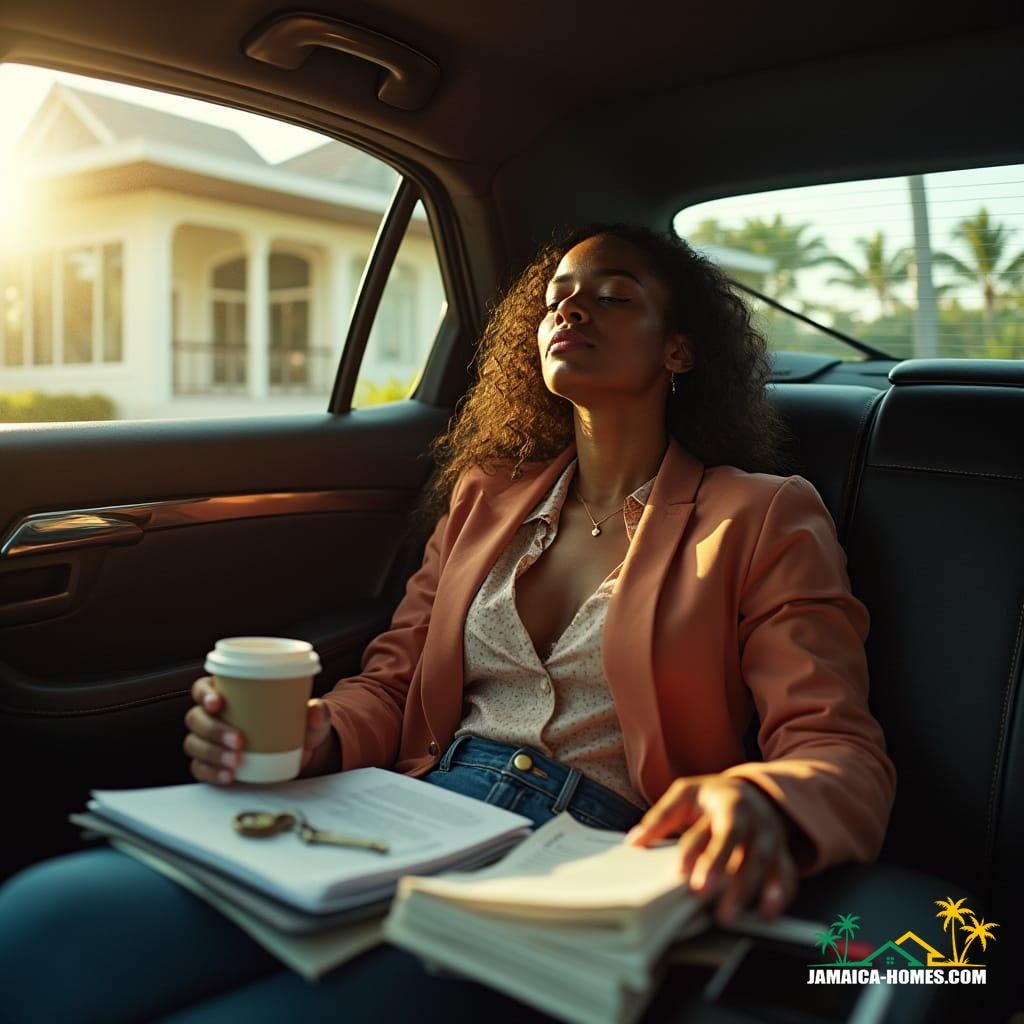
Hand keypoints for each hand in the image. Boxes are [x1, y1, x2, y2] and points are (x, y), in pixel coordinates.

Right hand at [183, 676, 332, 784]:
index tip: (218, 703)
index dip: (204, 694)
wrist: (296, 753)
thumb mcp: (309, 717)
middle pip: (196, 718)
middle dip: (213, 730)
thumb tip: (316, 710)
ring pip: (194, 743)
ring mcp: (209, 740)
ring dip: (212, 753)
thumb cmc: (295, 724)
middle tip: (239, 741)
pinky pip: (200, 768)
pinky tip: (228, 776)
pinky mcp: (211, 763)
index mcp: (228, 693)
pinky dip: (211, 773)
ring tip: (236, 761)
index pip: (202, 688)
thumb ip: (316, 712)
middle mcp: (213, 716)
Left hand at [625, 774, 796, 926]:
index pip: (708, 826)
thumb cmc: (712, 798)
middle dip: (719, 867)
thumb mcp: (686, 795)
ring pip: (761, 862)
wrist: (755, 794)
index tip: (680, 870)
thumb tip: (634, 842)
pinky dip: (779, 895)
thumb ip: (661, 817)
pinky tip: (765, 913)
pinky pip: (786, 875)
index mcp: (726, 800)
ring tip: (726, 916)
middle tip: (700, 893)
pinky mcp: (782, 855)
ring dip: (745, 889)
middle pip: (737, 842)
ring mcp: (770, 836)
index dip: (695, 848)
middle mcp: (751, 817)